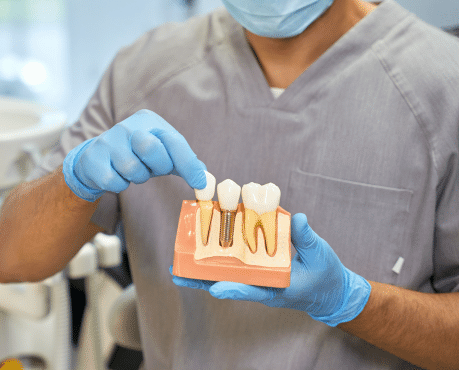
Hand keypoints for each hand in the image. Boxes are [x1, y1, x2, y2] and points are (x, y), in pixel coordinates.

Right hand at [63, 109, 206, 201]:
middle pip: (151, 148)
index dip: (188, 163)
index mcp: (148, 120)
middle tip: (153, 168)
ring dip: (137, 177)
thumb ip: (184, 162)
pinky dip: (120, 185)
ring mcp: (108, 141)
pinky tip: (116, 175)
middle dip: (157, 166)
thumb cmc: (136, 156)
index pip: (173, 140)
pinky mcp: (94, 159)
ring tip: (132, 170)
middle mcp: (127, 126)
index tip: (199, 183)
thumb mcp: (162, 154)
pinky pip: (115, 182)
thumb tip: (205, 178)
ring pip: (132, 169)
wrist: (96, 159)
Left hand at [172, 213, 371, 326]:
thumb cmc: (326, 275)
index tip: (216, 289)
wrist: (330, 290)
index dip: (234, 289)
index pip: (253, 289)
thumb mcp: (320, 255)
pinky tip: (201, 250)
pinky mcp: (257, 271)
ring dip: (203, 271)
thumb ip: (306, 238)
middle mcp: (262, 285)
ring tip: (179, 265)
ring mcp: (257, 279)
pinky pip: (234, 267)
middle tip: (177, 275)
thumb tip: (297, 219)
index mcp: (277, 287)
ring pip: (226, 276)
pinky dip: (218, 260)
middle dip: (203, 281)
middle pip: (228, 284)